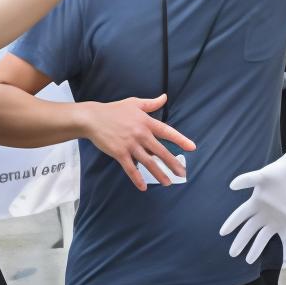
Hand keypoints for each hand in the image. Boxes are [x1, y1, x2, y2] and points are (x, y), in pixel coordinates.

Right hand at [79, 94, 195, 189]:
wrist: (93, 118)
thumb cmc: (114, 110)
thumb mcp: (134, 103)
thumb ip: (151, 103)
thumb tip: (165, 97)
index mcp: (146, 122)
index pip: (167, 131)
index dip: (180, 140)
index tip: (192, 148)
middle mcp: (140, 134)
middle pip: (160, 151)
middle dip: (173, 163)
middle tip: (182, 173)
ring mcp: (130, 145)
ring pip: (148, 162)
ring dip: (159, 174)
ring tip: (168, 183)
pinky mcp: (119, 153)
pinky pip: (131, 168)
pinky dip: (137, 178)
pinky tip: (143, 187)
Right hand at [219, 147, 285, 263]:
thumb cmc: (280, 172)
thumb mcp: (264, 175)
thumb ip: (248, 180)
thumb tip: (232, 185)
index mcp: (256, 203)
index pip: (240, 215)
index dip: (231, 223)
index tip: (222, 232)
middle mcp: (264, 214)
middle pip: (249, 230)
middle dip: (241, 242)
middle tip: (232, 253)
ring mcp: (277, 220)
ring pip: (264, 237)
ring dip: (256, 248)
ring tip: (249, 260)